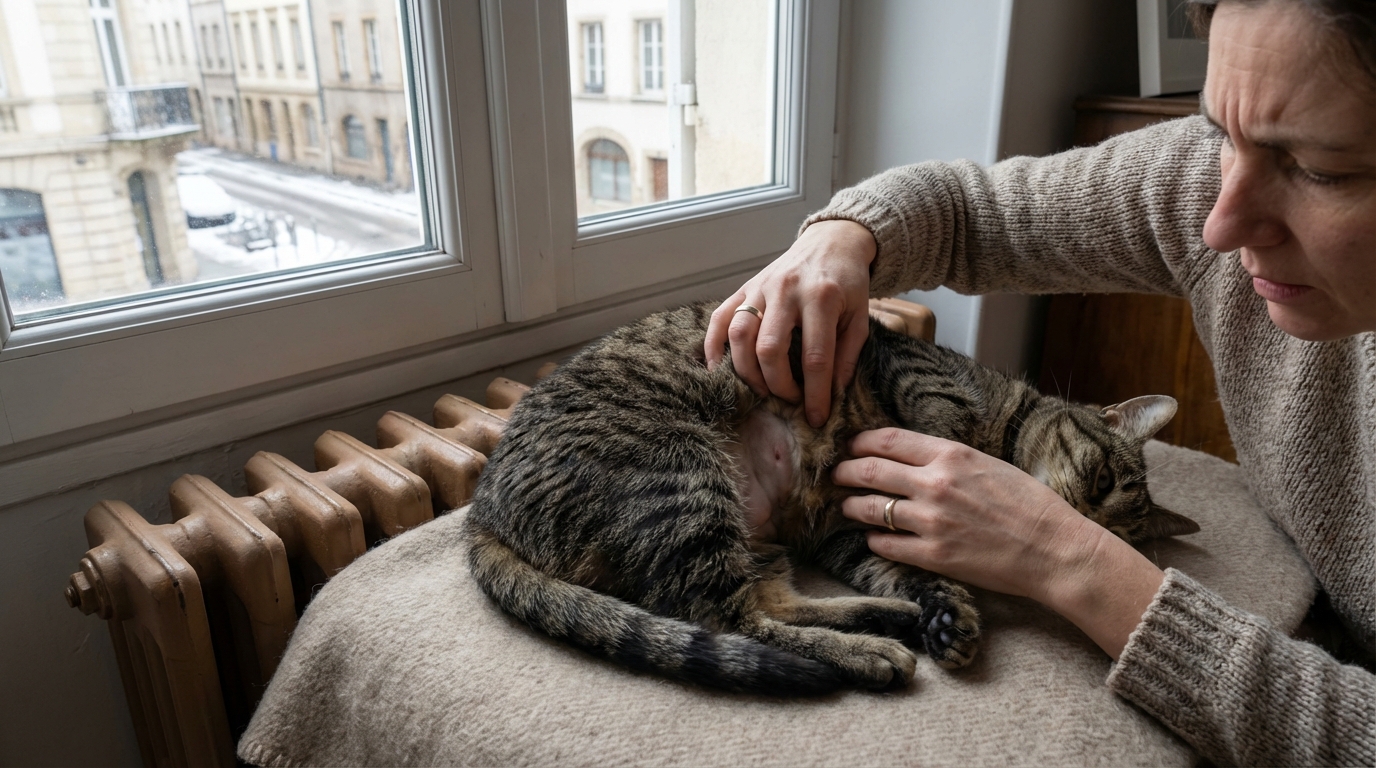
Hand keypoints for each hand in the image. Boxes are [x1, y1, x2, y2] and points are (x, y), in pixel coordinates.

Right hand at [704, 220, 876, 426]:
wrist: (831, 241)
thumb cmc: (848, 283)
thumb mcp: (860, 317)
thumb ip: (847, 355)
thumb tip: (832, 394)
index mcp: (822, 298)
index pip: (815, 357)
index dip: (815, 394)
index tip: (817, 418)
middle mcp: (787, 291)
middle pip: (769, 349)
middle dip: (777, 385)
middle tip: (789, 401)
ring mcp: (761, 287)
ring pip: (740, 335)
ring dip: (746, 371)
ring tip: (761, 389)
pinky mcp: (745, 287)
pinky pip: (720, 318)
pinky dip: (713, 346)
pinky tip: (718, 369)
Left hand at [833, 428, 1164, 658]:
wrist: (1054, 549)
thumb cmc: (1030, 505)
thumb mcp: (989, 464)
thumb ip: (949, 460)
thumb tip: (913, 457)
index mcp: (952, 455)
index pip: (888, 440)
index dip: (861, 442)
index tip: (851, 447)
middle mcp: (935, 484)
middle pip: (870, 470)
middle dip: (845, 471)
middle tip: (835, 475)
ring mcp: (931, 521)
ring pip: (871, 508)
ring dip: (852, 506)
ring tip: (847, 506)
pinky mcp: (933, 555)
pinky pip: (886, 545)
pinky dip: (875, 539)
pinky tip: (874, 537)